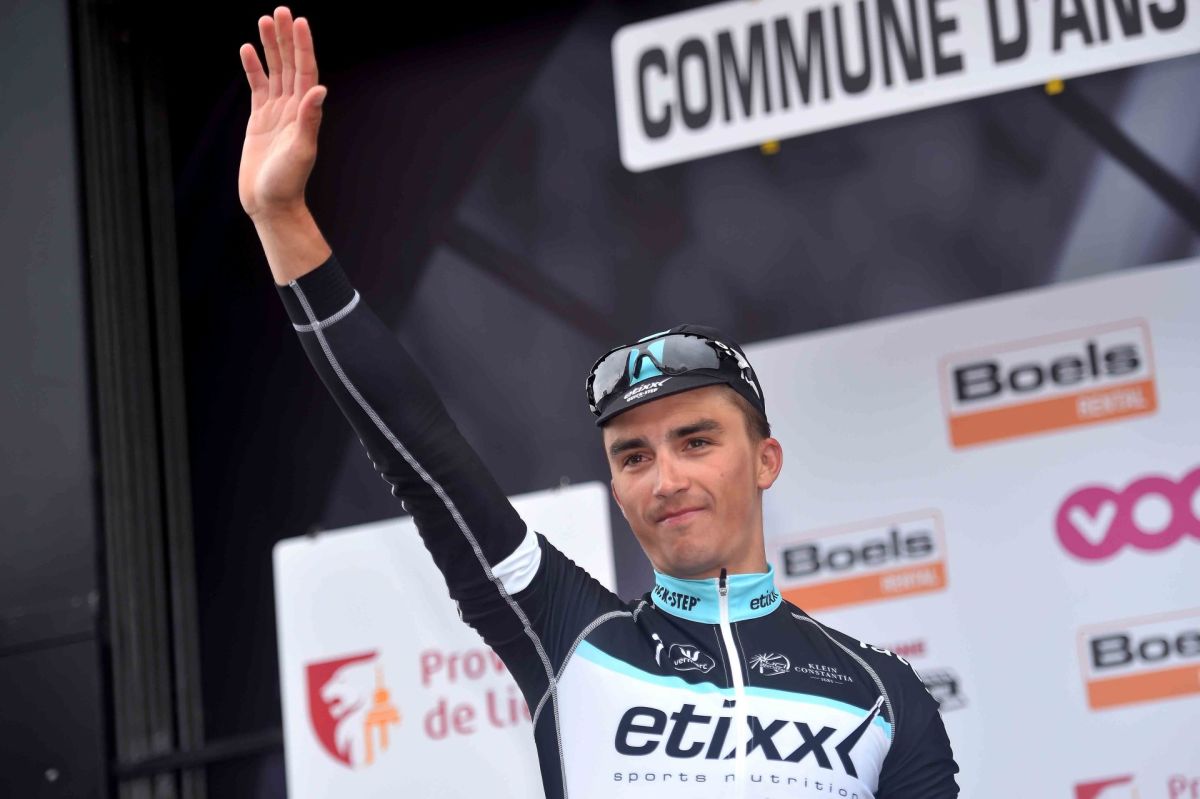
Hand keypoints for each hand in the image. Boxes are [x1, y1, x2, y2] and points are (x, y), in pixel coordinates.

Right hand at [238, 7, 325, 219]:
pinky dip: (253, 69)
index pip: (305, 71)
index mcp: (304, 112)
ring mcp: (275, 113)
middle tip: (280, 10)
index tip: (298, 21)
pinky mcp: (259, 120)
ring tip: (264, 20)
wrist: (270, 203)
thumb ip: (309, 121)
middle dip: (285, 38)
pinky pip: (257, 88)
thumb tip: (319, 90)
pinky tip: (247, 50)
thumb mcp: (300, 151)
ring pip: (273, 72)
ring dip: (270, 47)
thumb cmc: (287, 182)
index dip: (302, 46)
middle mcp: (292, 109)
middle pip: (289, 65)